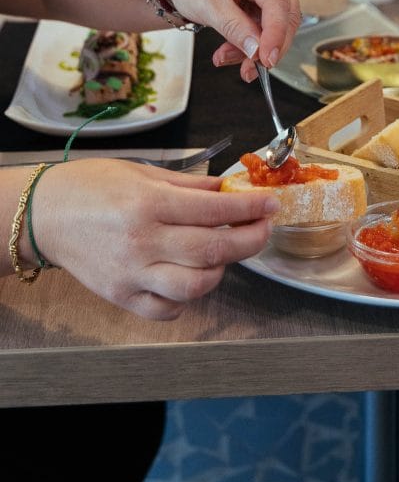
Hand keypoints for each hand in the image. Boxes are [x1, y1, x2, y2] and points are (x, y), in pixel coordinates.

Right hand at [30, 159, 278, 319]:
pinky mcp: (120, 297)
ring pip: (194, 287)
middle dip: (249, 241)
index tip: (270, 205)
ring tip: (223, 254)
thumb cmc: (92, 185)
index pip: (215, 210)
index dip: (250, 209)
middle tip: (263, 229)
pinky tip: (190, 277)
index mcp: (149, 203)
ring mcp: (131, 274)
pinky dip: (187, 299)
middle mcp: (143, 241)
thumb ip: (188, 184)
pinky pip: (166, 309)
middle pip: (212, 251)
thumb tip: (228, 188)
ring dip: (221, 271)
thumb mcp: (142, 172)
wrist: (46, 214)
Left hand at [156, 0, 301, 73]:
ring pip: (278, 25)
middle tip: (249, 69)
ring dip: (256, 48)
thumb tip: (258, 51)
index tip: (267, 59)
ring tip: (226, 57)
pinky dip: (251, 42)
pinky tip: (230, 51)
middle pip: (285, 14)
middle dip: (267, 46)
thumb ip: (235, 28)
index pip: (278, 0)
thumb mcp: (208, 5)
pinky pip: (267, 26)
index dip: (276, 33)